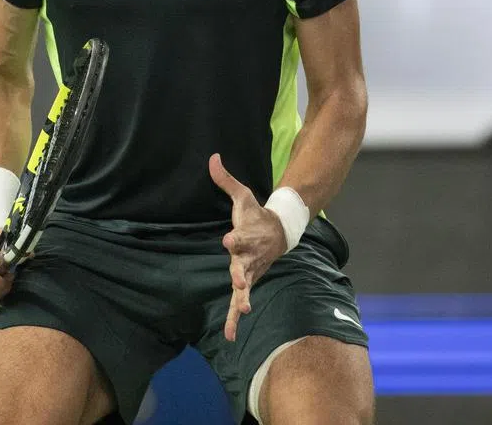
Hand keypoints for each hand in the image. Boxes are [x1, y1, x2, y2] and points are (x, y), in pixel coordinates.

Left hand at [208, 153, 288, 341]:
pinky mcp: (247, 282)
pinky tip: (229, 335)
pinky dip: (235, 317)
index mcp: (246, 234)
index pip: (240, 236)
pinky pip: (240, 301)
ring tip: (243, 310)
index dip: (235, 237)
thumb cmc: (255, 214)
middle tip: (238, 281)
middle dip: (241, 273)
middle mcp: (248, 255)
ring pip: (245, 287)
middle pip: (244, 265)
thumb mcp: (243, 196)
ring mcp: (249, 271)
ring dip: (243, 299)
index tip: (228, 238)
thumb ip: (225, 180)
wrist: (280, 232)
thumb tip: (212, 157)